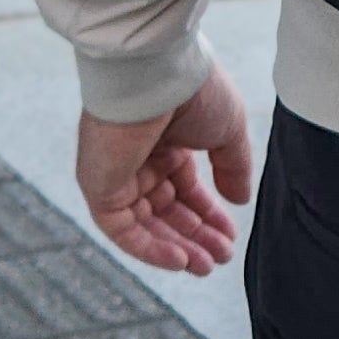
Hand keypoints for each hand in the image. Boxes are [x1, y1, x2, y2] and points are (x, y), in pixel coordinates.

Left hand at [76, 63, 256, 274]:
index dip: (208, 214)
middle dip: (195, 235)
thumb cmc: (193, 90)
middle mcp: (137, 158)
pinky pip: (122, 229)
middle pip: (166, 210)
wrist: (156, 73)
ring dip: (176, 247)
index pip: (184, 188)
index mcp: (165, 140)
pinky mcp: (99, 186)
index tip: (230, 236)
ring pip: (145, 224)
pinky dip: (149, 248)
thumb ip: (234, 167)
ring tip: (205, 266)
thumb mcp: (228, 130)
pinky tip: (180, 260)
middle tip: (221, 257)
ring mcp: (116, 173)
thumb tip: (239, 202)